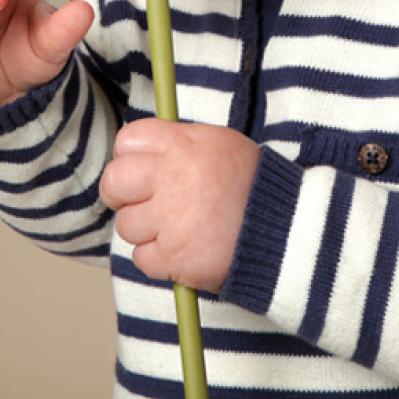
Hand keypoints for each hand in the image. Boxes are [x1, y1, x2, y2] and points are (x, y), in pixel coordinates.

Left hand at [99, 118, 259, 292]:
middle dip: (120, 194)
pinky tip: (185, 247)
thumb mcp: (220, 145)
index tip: (138, 169)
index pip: (129, 140)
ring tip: (178, 226)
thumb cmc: (249, 185)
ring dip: (147, 230)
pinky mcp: (174, 255)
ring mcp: (172, 218)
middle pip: (114, 182)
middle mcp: (174, 178)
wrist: (284, 228)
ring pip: (127, 224)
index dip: (128, 156)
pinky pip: (142, 257)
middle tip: (140, 201)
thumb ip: (180, 143)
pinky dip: (159, 258)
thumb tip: (141, 148)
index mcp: (185, 145)